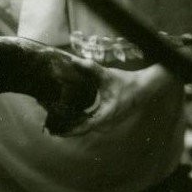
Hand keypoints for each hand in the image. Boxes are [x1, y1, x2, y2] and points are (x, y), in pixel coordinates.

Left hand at [57, 63, 182, 137]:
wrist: (143, 88)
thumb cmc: (126, 83)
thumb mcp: (107, 75)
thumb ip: (90, 68)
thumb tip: (74, 60)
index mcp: (104, 116)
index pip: (82, 128)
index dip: (67, 130)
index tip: (54, 131)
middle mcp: (105, 124)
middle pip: (82, 130)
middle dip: (66, 128)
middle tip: (49, 125)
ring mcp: (107, 124)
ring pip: (86, 128)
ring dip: (72, 126)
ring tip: (55, 121)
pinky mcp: (108, 121)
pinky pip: (91, 124)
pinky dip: (80, 122)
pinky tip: (70, 116)